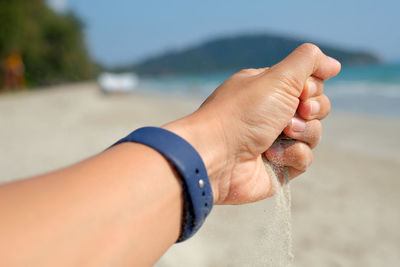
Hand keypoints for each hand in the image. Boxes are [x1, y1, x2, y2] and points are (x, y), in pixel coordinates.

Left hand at [165, 43, 340, 204]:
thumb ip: (307, 62)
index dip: (312, 87)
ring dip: (302, 132)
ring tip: (280, 134)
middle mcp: (272, 112)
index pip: (309, 82)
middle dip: (312, 109)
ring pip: (314, 133)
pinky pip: (305, 158)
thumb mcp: (277, 77)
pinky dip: (292, 155)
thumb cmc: (243, 112)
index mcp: (269, 88)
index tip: (301, 90)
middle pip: (316, 107)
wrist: (217, 155)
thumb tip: (334, 64)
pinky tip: (271, 156)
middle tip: (296, 111)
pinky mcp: (279, 166)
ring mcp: (275, 140)